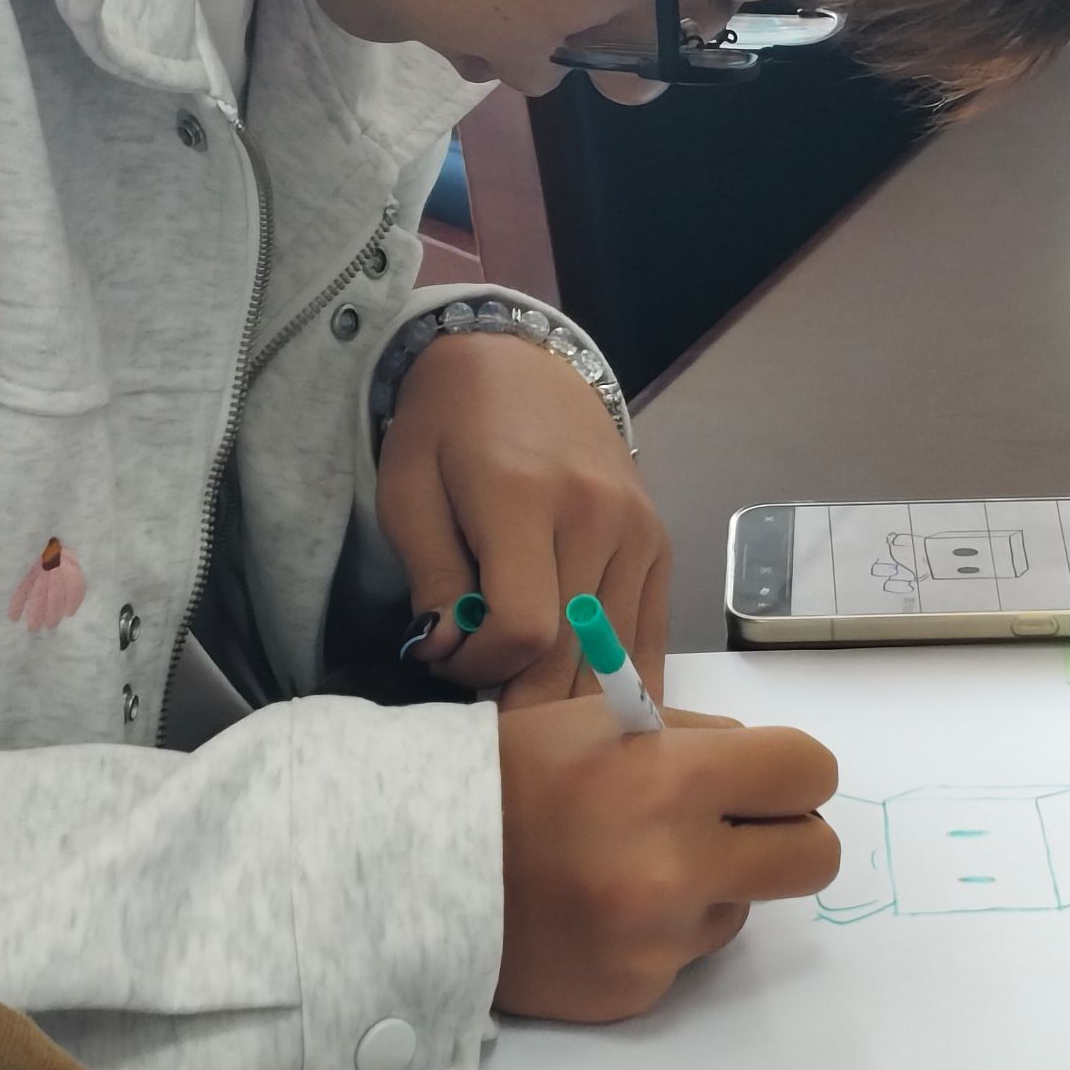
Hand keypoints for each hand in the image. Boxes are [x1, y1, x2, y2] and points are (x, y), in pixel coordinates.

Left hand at [378, 332, 668, 705]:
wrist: (519, 364)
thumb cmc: (448, 428)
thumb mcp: (409, 492)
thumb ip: (430, 578)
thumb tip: (446, 653)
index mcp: (524, 497)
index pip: (522, 627)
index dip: (480, 667)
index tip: (448, 657)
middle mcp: (596, 515)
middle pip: (570, 651)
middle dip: (519, 695)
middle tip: (480, 701)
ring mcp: (638, 531)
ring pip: (614, 654)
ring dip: (567, 695)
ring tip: (525, 700)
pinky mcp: (659, 544)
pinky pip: (650, 636)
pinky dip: (622, 680)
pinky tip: (592, 706)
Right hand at [494, 701, 840, 1020]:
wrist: (418, 869)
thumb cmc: (514, 776)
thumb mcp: (606, 721)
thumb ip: (697, 739)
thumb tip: (765, 767)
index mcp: (675, 780)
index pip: (808, 772)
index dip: (799, 770)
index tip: (777, 776)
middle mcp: (678, 867)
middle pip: (815, 856)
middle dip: (794, 834)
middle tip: (750, 825)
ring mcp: (659, 939)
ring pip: (742, 906)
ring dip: (709, 884)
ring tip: (630, 861)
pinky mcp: (636, 992)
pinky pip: (685, 953)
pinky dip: (660, 929)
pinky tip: (602, 906)